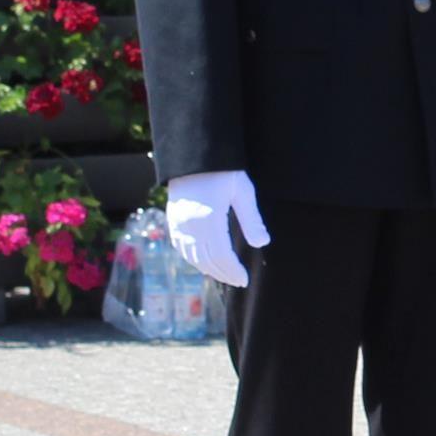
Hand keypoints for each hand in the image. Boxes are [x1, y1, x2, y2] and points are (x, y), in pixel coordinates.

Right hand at [166, 170, 269, 288]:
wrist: (193, 154)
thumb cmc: (223, 170)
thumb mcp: (242, 191)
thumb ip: (252, 219)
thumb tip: (262, 243)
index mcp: (209, 220)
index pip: (221, 256)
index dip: (233, 271)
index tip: (245, 280)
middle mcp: (190, 226)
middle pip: (206, 261)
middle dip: (223, 274)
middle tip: (238, 281)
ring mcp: (178, 224)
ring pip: (192, 257)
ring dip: (208, 269)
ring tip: (224, 275)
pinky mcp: (172, 220)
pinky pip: (181, 247)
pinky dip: (193, 259)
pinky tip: (203, 262)